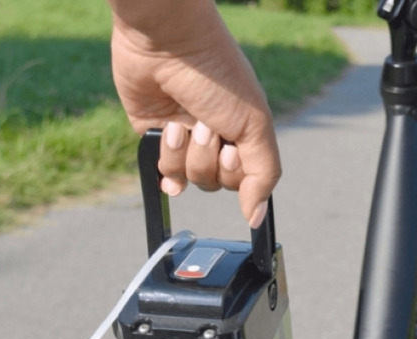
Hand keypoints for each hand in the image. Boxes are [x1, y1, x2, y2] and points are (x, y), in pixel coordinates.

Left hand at [107, 0, 280, 227]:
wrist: (167, 43)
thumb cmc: (217, 75)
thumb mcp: (254, 125)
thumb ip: (262, 175)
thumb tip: (256, 217)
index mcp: (243, 133)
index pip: (244, 180)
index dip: (235, 173)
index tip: (230, 149)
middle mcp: (216, 139)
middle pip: (214, 183)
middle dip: (207, 158)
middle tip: (204, 126)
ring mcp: (184, 139)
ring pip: (187, 178)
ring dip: (184, 152)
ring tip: (180, 121)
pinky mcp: (154, 136)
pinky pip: (162, 171)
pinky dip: (164, 159)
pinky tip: (165, 135)